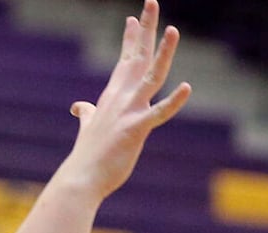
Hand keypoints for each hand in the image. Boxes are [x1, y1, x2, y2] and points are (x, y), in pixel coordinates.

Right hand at [57, 0, 191, 199]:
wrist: (81, 179)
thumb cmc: (88, 157)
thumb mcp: (89, 129)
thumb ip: (87, 114)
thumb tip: (79, 107)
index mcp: (112, 97)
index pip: (125, 61)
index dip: (131, 38)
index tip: (135, 17)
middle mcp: (120, 98)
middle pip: (138, 57)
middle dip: (146, 29)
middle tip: (152, 1)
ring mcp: (128, 112)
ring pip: (151, 76)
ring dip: (163, 52)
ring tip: (173, 29)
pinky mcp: (136, 130)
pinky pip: (159, 113)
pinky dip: (173, 101)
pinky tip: (187, 87)